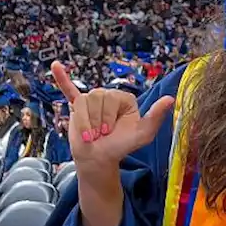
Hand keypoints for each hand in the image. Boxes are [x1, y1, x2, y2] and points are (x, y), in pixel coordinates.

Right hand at [50, 60, 173, 172]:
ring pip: (83, 102)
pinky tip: (55, 66)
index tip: (111, 132)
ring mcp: (91, 101)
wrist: (98, 159)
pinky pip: (68, 89)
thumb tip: (171, 99)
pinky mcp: (77, 107)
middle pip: (96, 97)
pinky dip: (61, 78)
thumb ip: (155, 117)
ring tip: (90, 134)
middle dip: (96, 121)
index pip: (112, 97)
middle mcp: (108, 96)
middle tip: (100, 135)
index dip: (108, 117)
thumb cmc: (121, 147)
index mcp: (124, 99)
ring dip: (85, 122)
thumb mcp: (142, 134)